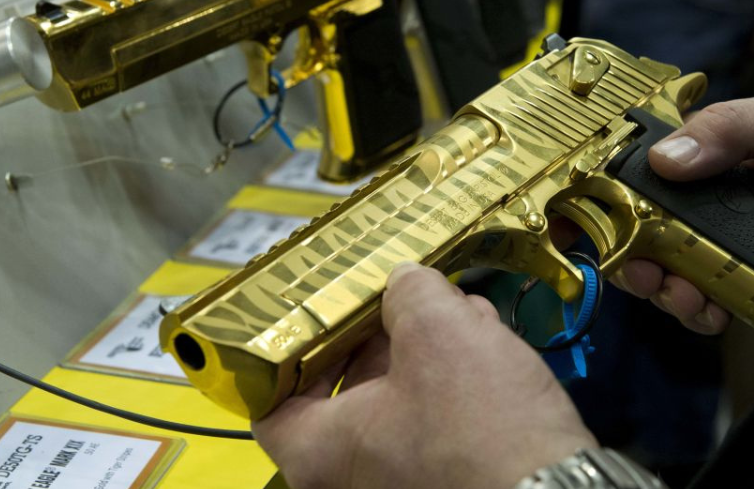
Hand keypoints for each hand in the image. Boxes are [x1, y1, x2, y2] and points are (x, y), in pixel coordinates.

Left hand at [253, 263, 596, 488]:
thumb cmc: (480, 423)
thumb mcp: (438, 331)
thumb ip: (409, 292)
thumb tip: (406, 283)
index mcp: (323, 450)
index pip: (272, 400)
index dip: (291, 349)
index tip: (318, 314)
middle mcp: (352, 473)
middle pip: (344, 388)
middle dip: (377, 331)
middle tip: (395, 293)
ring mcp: (402, 477)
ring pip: (398, 398)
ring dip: (423, 345)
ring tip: (454, 304)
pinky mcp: (449, 475)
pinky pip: (435, 416)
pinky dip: (451, 374)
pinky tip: (481, 333)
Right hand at [615, 91, 753, 333]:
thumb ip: (732, 129)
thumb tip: (666, 160)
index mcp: (695, 157)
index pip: (632, 177)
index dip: (601, 201)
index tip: (587, 225)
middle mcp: (695, 205)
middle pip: (635, 234)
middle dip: (628, 260)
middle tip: (640, 274)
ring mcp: (714, 246)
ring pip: (662, 275)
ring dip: (661, 292)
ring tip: (683, 295)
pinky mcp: (737, 282)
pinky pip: (701, 304)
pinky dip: (696, 313)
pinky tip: (712, 310)